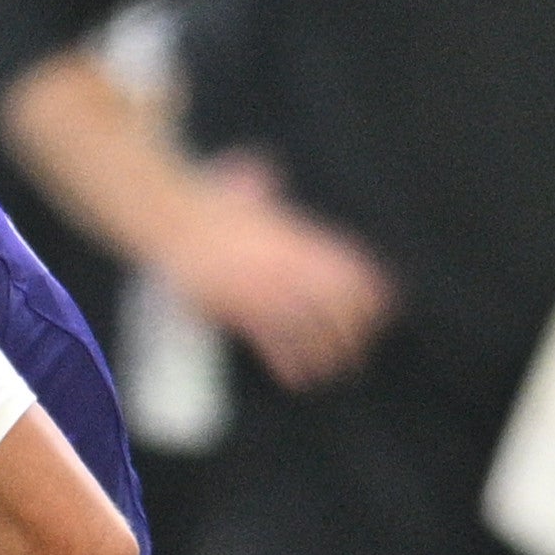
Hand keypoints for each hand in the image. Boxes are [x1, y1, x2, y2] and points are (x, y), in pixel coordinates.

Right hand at [169, 159, 395, 387]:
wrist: (178, 223)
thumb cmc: (213, 203)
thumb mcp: (250, 187)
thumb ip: (266, 188)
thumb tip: (266, 177)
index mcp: (307, 244)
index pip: (358, 278)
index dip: (372, 298)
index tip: (376, 311)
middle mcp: (296, 273)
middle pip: (343, 314)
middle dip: (353, 335)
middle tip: (356, 348)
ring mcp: (271, 296)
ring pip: (314, 337)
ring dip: (326, 356)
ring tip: (333, 369)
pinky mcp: (243, 316)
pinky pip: (276, 348)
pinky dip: (289, 366)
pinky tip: (298, 377)